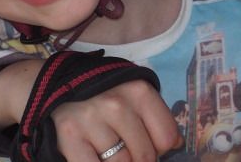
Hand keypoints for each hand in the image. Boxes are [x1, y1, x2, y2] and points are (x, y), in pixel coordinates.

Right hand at [49, 80, 179, 161]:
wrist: (63, 85)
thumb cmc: (108, 95)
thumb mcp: (136, 96)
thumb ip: (157, 118)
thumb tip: (177, 145)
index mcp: (140, 91)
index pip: (167, 137)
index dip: (162, 150)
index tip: (153, 149)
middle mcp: (117, 104)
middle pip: (145, 155)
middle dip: (141, 160)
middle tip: (131, 153)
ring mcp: (92, 121)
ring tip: (112, 153)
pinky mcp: (70, 138)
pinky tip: (99, 159)